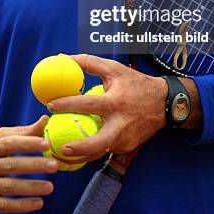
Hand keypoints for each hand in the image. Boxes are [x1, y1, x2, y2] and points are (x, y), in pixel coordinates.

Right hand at [0, 116, 57, 213]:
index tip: (46, 144)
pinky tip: (38, 203)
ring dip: (30, 187)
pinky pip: (3, 205)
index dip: (27, 143)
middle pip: (11, 165)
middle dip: (34, 165)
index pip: (9, 143)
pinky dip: (21, 205)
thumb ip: (23, 132)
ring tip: (50, 187)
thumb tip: (45, 120)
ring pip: (8, 186)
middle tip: (54, 165)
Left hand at [47, 55, 167, 161]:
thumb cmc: (135, 83)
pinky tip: (78, 151)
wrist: (164, 103)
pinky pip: (106, 150)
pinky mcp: (128, 147)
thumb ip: (89, 63)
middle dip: (77, 148)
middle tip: (59, 147)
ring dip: (81, 156)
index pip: (87, 104)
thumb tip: (64, 58)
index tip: (49, 105)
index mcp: (115, 102)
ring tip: (62, 154)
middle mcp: (121, 123)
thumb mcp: (114, 69)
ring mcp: (125, 138)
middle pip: (97, 143)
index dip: (67, 104)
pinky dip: (92, 152)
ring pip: (100, 152)